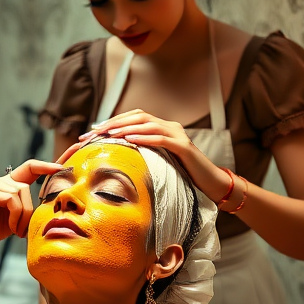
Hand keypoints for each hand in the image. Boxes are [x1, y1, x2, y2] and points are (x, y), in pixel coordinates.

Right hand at [0, 160, 64, 245]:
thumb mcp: (13, 221)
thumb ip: (27, 213)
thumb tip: (50, 214)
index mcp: (9, 186)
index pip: (32, 167)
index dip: (49, 164)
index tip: (67, 162)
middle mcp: (1, 182)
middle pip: (29, 186)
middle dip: (33, 209)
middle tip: (25, 231)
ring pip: (22, 193)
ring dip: (23, 216)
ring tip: (15, 232)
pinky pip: (11, 200)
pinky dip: (15, 216)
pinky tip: (10, 228)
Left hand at [70, 111, 229, 202]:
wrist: (211, 185)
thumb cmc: (183, 177)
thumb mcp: (157, 164)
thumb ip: (142, 156)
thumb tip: (115, 160)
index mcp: (162, 129)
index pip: (133, 118)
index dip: (112, 121)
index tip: (91, 131)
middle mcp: (170, 127)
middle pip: (138, 117)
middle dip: (113, 123)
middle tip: (92, 132)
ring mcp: (178, 135)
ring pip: (148, 124)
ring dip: (126, 127)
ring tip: (107, 133)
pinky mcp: (185, 147)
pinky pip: (162, 139)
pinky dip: (145, 137)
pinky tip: (129, 139)